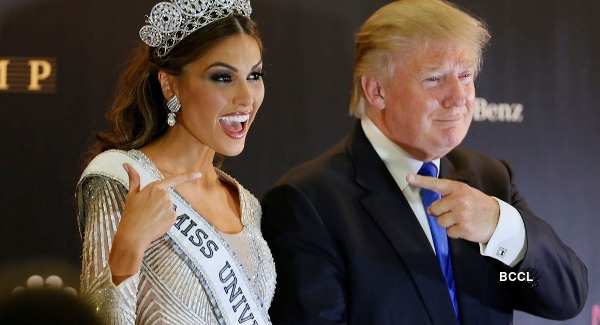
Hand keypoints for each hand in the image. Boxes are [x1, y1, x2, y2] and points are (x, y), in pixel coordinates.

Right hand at [109, 163, 200, 280]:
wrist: (133, 234)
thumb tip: (126, 164)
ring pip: (169, 209)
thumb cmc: (130, 214)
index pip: (174, 180)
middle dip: (159, 205)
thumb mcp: (131, 195)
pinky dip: (165, 221)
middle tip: (147, 212)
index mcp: (155, 187)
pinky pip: (171, 218)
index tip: (199, 175)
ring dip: (162, 213)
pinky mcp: (173, 218)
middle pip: (167, 198)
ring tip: (150, 219)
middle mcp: (165, 195)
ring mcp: (170, 207)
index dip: (188, 177)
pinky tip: (156, 224)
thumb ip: (133, 179)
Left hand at [406, 174, 499, 243]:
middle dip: (440, 213)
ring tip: (461, 219)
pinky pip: (448, 232)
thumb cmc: (477, 205)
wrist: (498, 219)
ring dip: (447, 223)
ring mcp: (461, 214)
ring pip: (439, 222)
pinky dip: (454, 232)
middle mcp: (459, 199)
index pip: (436, 184)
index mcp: (458, 188)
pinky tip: (464, 227)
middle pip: (434, 209)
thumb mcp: (465, 192)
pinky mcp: (464, 228)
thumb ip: (448, 194)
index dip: (420, 181)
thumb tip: (430, 205)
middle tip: (454, 212)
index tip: (408, 178)